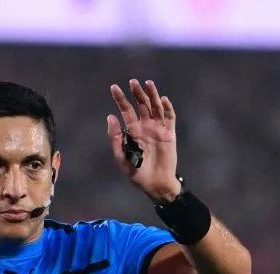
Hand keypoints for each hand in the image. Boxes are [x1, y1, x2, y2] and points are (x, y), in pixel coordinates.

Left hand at [106, 79, 181, 203]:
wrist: (156, 184)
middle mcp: (145, 127)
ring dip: (152, 95)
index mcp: (133, 131)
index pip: (126, 111)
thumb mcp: (122, 157)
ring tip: (148, 83)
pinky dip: (168, 108)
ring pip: (156, 107)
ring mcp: (158, 129)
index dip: (120, 99)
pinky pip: (170, 118)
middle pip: (141, 105)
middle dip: (137, 93)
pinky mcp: (170, 134)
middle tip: (132, 82)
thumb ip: (115, 138)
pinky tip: (163, 99)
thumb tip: (110, 117)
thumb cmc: (137, 173)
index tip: (114, 87)